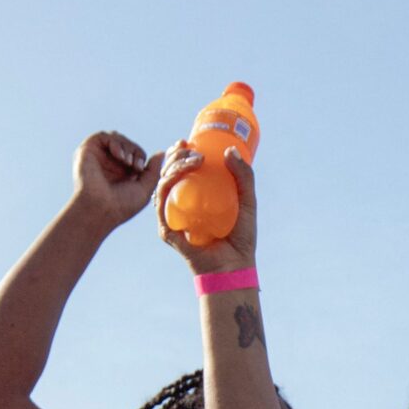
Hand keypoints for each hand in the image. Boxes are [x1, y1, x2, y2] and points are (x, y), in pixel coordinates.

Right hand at [69, 131, 160, 229]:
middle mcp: (108, 163)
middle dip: (135, 151)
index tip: (140, 169)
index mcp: (121, 172)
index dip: (140, 156)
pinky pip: (102, 136)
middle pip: (126, 143)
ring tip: (127, 162)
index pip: (134, 153)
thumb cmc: (121, 205)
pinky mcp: (87, 151)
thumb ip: (153, 170)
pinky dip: (115, 142)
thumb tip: (162, 152)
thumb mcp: (145, 188)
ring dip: (126, 146)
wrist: (100, 209)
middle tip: (135, 166)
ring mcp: (97, 157)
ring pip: (116, 138)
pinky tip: (119, 156)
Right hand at [155, 144, 255, 276]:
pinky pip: (161, 205)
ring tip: (192, 159)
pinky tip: (178, 175)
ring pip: (162, 185)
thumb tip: (230, 150)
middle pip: (167, 175)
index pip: (178, 171)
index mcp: (192, 198)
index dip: (177, 154)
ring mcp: (170, 218)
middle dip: (173, 156)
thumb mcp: (247, 201)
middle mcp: (178, 206)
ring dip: (173, 167)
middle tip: (189, 148)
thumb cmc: (241, 237)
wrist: (236, 267)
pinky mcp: (167, 231)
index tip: (187, 141)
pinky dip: (167, 186)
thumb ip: (244, 177)